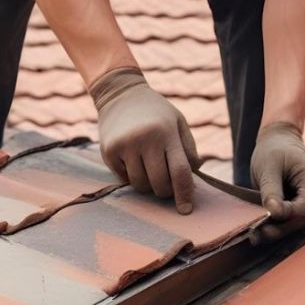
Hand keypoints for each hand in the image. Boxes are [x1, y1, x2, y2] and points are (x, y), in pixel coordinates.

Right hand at [91, 67, 199, 213]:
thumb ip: (189, 149)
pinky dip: (131, 176)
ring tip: (148, 169)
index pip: (180, 172)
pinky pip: (124, 178)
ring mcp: (125, 146)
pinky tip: (132, 159)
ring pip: (140, 185)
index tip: (186, 210)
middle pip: (160, 184)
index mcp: (167, 132)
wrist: (120, 94)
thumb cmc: (156, 112)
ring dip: (147, 185)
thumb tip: (195, 175)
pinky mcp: (109, 151)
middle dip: (165, 191)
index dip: (184, 194)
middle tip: (165, 184)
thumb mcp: (178, 123)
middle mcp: (146, 139)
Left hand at [250, 121, 304, 241]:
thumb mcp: (268, 168)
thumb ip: (272, 190)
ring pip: (303, 224)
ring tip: (257, 235)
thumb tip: (274, 213)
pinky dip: (282, 227)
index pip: (304, 207)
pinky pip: (297, 221)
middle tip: (255, 236)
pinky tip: (264, 230)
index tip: (262, 221)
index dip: (285, 217)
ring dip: (281, 231)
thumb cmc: (272, 151)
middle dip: (281, 230)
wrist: (279, 141)